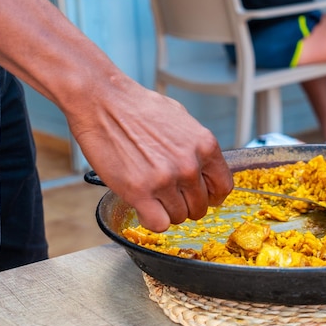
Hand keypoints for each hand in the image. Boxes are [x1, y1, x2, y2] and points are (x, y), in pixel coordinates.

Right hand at [69, 82, 233, 231]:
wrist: (102, 100)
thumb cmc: (138, 107)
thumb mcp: (182, 120)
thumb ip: (196, 147)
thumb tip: (204, 168)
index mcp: (205, 146)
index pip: (223, 187)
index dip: (211, 196)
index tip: (202, 197)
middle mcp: (190, 165)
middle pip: (200, 206)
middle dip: (186, 204)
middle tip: (169, 196)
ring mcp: (166, 180)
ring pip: (179, 217)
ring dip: (167, 211)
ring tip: (152, 195)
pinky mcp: (139, 192)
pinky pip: (158, 224)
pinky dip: (152, 220)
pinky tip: (143, 207)